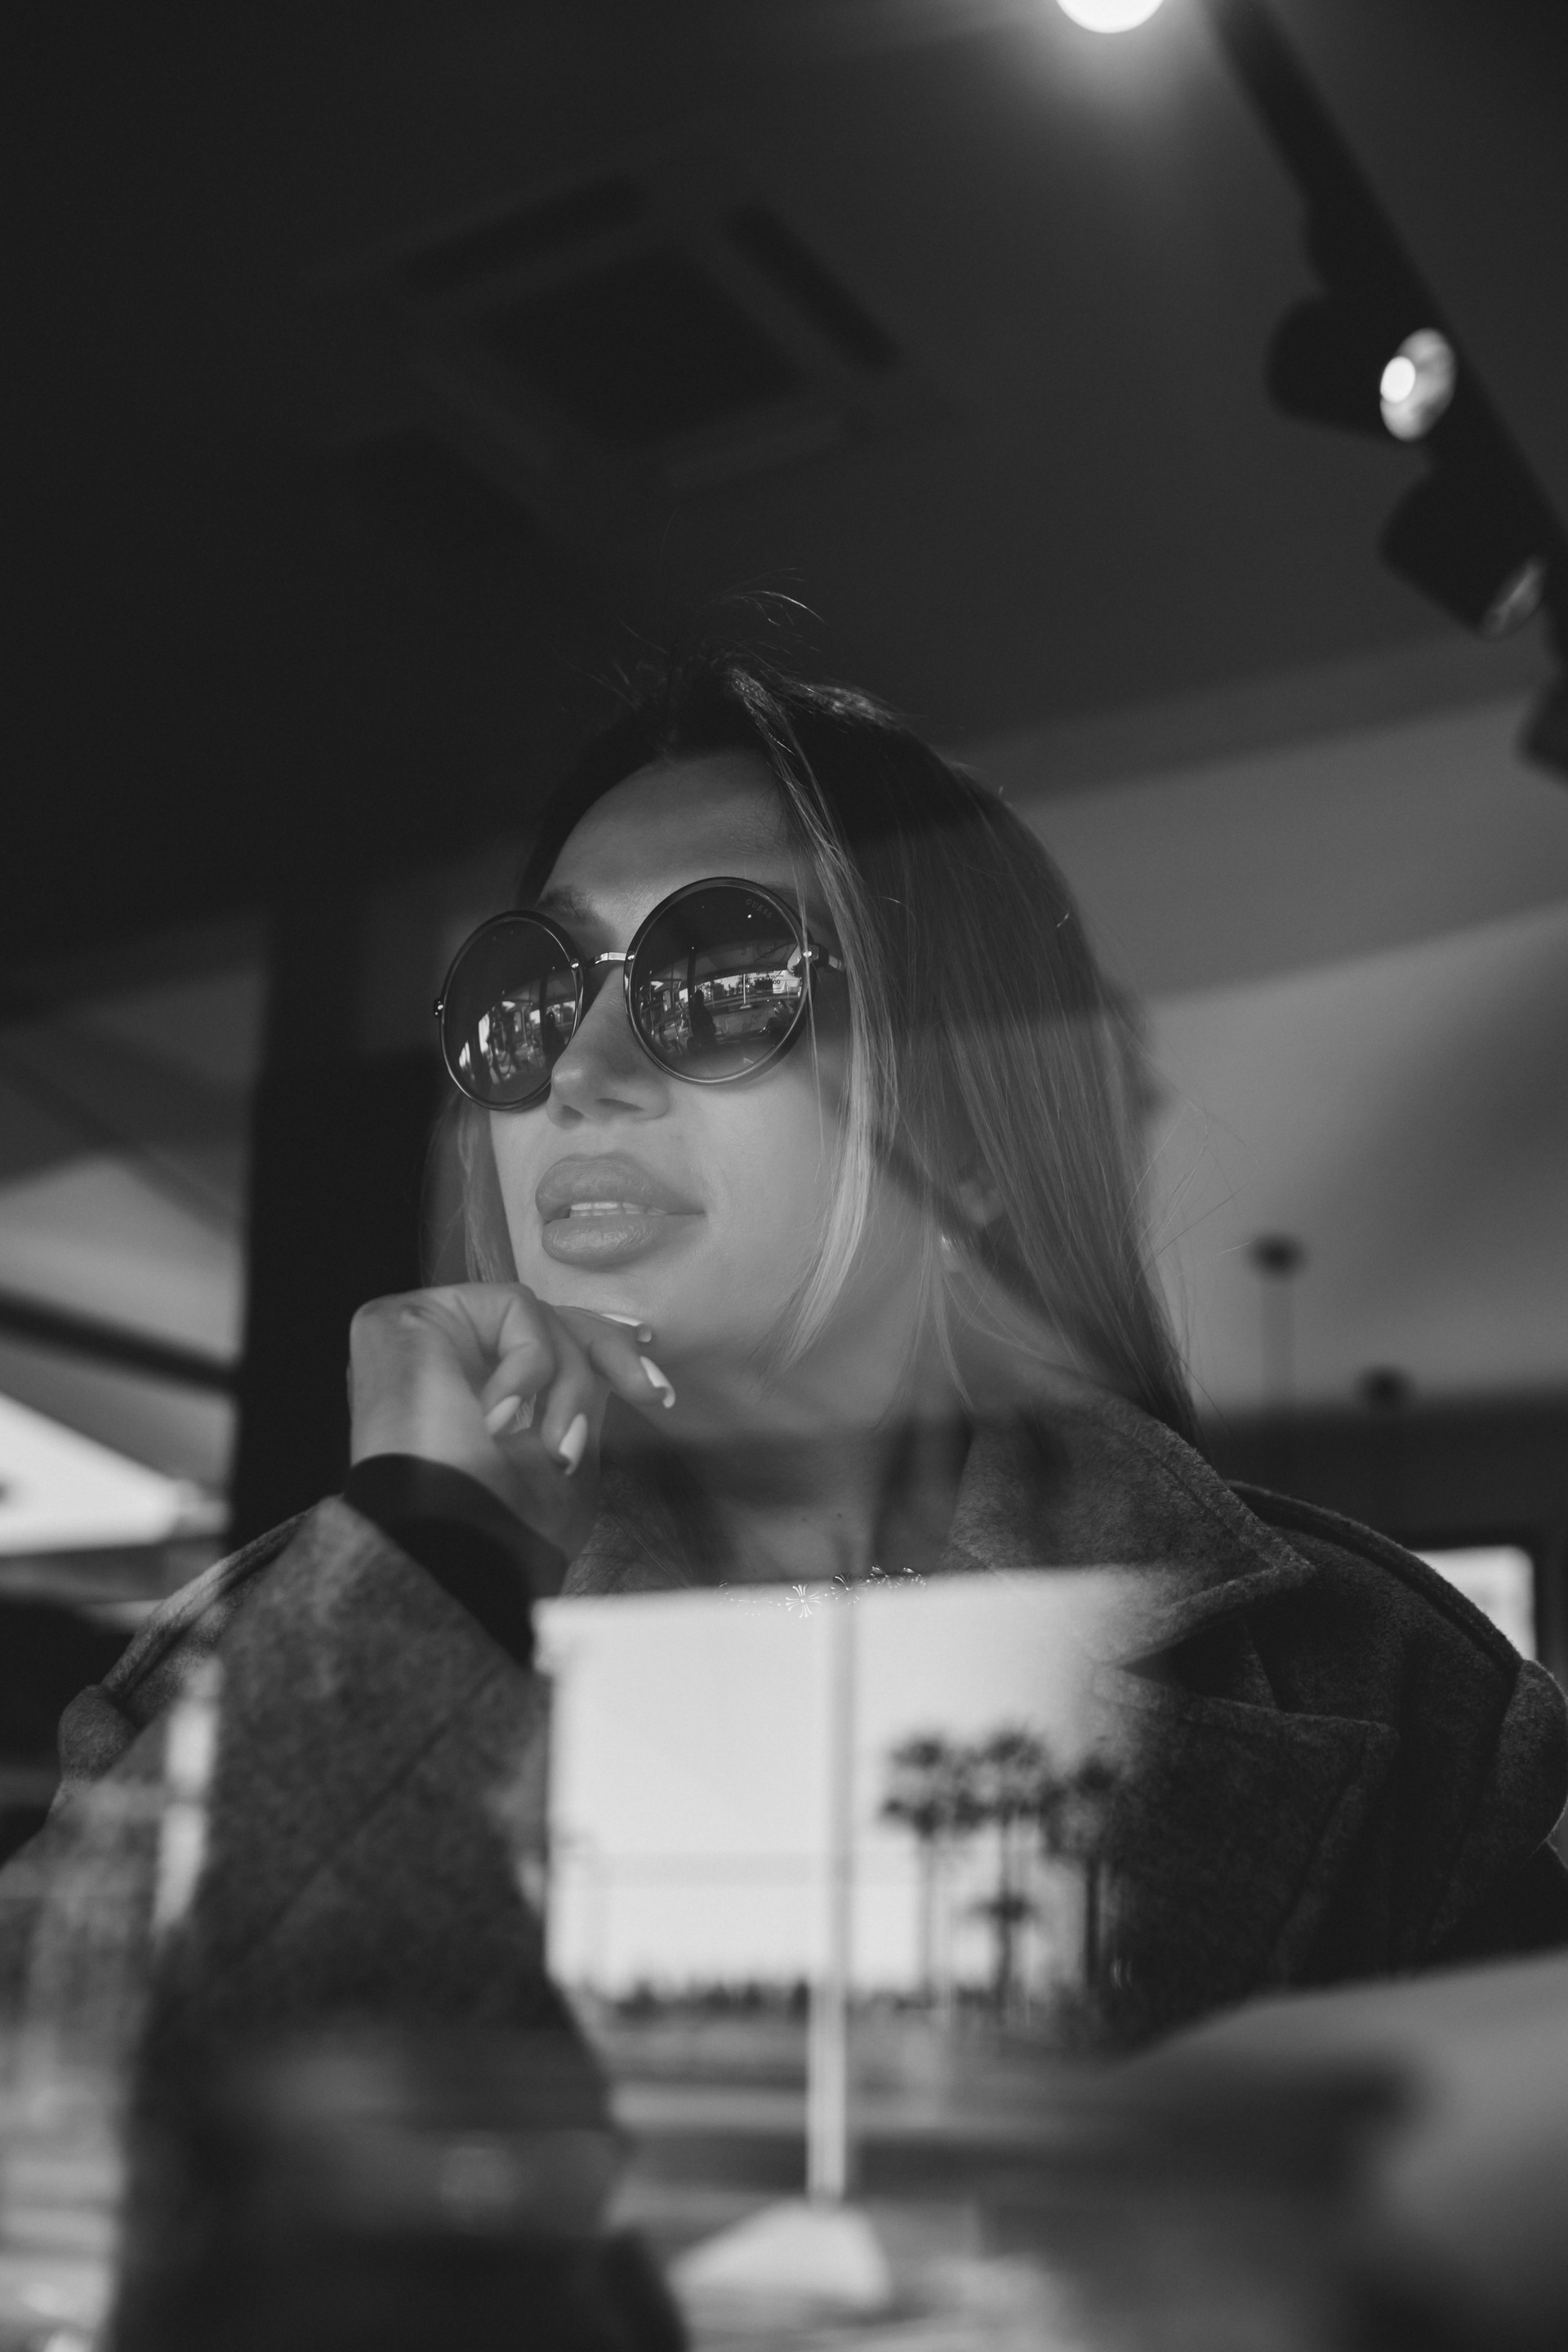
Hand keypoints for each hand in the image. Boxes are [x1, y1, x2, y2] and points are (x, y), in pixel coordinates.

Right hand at [347, 1284, 673, 1568]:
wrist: (454, 1549)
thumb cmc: (507, 1526)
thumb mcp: (565, 1452)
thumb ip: (580, 1395)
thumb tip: (621, 1356)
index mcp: (466, 1393)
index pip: (544, 1343)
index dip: (605, 1352)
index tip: (656, 1389)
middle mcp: (439, 1359)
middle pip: (545, 1317)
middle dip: (607, 1354)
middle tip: (647, 1392)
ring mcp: (420, 1336)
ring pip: (536, 1313)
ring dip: (569, 1379)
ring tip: (556, 1445)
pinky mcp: (404, 1318)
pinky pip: (510, 1306)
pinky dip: (531, 1363)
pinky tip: (497, 1420)